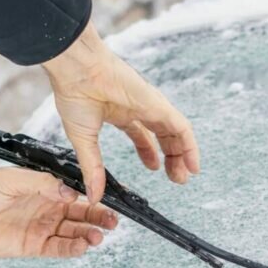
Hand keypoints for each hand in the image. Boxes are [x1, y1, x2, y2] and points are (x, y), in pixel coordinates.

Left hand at [0, 168, 118, 259]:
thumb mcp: (7, 179)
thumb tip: (69, 190)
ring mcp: (41, 226)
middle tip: (114, 221)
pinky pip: (59, 248)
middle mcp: (46, 205)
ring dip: (89, 233)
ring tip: (100, 235)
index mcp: (42, 185)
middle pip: (80, 211)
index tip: (108, 196)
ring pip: (73, 231)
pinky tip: (84, 246)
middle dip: (98, 215)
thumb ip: (39, 183)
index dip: (92, 192)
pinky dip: (73, 248)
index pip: (74, 188)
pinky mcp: (34, 246)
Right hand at [43, 21, 200, 203]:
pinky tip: (193, 163)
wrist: (78, 71)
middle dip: (171, 158)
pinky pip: (182, 127)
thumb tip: (93, 196)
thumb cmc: (75, 94)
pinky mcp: (158, 105)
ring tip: (186, 176)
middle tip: (176, 178)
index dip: (149, 152)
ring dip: (183, 155)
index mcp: (119, 112)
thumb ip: (92, 169)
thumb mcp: (83, 141)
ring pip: (176, 132)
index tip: (155, 168)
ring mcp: (150, 105)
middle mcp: (138, 108)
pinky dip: (190, 146)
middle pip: (163, 135)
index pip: (142, 134)